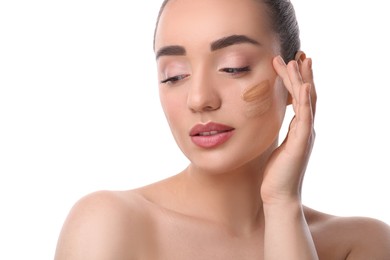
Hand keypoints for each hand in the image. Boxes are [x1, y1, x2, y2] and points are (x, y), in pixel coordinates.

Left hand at [261, 55, 316, 204]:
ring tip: (296, 61)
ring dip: (302, 80)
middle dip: (302, 74)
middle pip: (307, 95)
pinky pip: (305, 117)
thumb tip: (268, 122)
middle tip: (298, 55)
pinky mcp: (302, 143)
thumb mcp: (274, 147)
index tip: (291, 64)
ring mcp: (306, 135)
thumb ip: (277, 133)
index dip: (297, 81)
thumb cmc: (275, 173)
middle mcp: (306, 129)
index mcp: (299, 129)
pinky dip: (305, 100)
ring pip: (308, 101)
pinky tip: (303, 86)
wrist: (278, 195)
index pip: (300, 99)